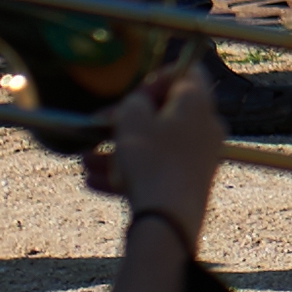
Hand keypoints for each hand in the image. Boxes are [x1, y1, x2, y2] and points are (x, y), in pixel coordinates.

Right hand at [88, 62, 226, 240]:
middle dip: (126, 119)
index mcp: (199, 103)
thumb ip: (134, 101)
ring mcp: (199, 158)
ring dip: (118, 149)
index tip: (132, 96)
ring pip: (153, 146)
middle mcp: (205, 128)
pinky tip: (93, 181)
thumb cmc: (151, 160)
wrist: (169, 219)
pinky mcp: (188, 184)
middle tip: (99, 126)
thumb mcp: (132, 117)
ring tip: (86, 159)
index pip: (186, 72)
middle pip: (164, 113)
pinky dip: (127, 172)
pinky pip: (155, 170)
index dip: (154, 78)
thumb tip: (140, 104)